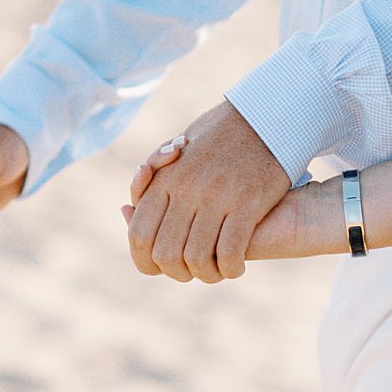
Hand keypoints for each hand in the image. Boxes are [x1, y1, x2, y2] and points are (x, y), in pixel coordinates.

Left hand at [123, 101, 289, 282]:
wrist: (265, 116)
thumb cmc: (220, 135)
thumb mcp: (177, 152)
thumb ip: (151, 183)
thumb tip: (126, 211)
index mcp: (164, 178)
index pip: (138, 234)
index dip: (144, 260)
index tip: (159, 267)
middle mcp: (186, 189)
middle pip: (166, 252)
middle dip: (178, 272)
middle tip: (192, 272)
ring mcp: (216, 197)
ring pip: (197, 257)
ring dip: (206, 274)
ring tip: (217, 272)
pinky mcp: (247, 203)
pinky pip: (230, 251)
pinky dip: (231, 268)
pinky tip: (236, 267)